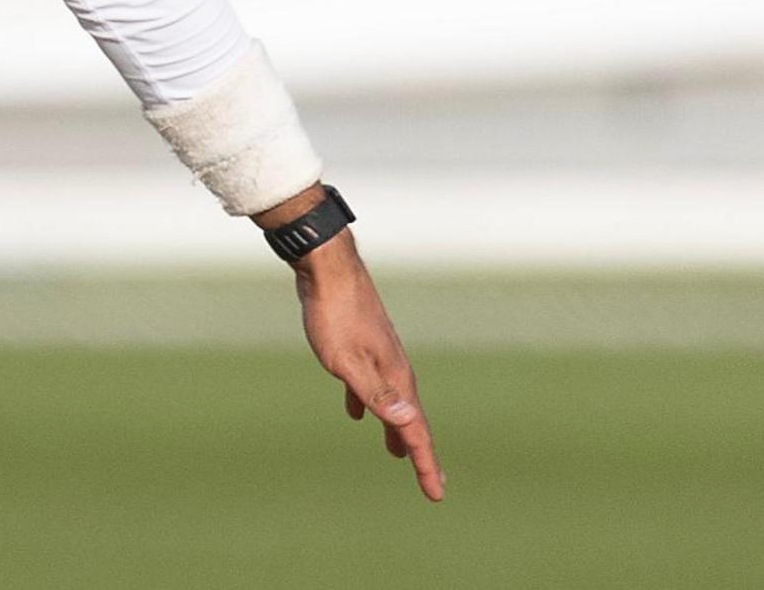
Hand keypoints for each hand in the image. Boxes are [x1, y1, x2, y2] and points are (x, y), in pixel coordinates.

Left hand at [291, 233, 445, 501]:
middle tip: (430, 482)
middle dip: (418, 452)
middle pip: (410, 420)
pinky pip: (372, 385)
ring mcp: (380, 355)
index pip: (415, 431)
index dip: (425, 465)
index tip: (435, 495)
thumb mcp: (347, 361)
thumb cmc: (333, 315)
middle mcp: (395, 369)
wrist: (328, 267)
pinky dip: (368, 404)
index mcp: (396, 378)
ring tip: (395, 452)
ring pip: (392, 402)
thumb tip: (409, 422)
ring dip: (395, 429)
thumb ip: (376, 394)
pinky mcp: (363, 344)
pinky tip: (354, 412)